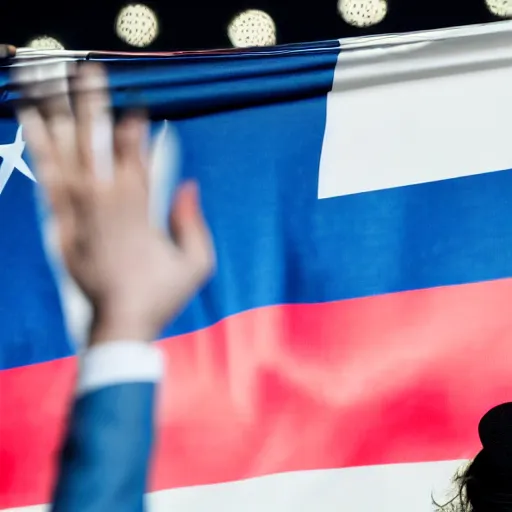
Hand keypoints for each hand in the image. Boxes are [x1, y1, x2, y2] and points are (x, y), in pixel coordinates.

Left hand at [16, 64, 213, 343]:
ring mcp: (80, 214)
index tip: (137, 102)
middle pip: (97, 144)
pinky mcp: (62, 226)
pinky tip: (33, 126)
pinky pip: (48, 182)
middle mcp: (106, 204)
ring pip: (65, 156)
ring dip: (56, 117)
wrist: (120, 325)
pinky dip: (41, 151)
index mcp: (141, 211)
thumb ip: (194, 222)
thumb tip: (188, 184)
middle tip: (88, 70)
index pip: (137, 155)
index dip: (136, 125)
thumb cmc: (163, 295)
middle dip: (92, 103)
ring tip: (44, 83)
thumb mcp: (198, 264)